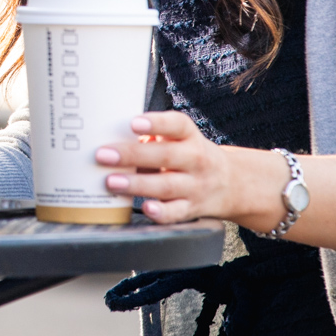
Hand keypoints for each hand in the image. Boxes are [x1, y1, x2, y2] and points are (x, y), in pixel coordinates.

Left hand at [94, 111, 286, 228]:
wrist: (232, 184)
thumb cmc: (190, 155)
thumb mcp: (179, 139)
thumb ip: (151, 137)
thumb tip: (116, 139)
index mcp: (190, 137)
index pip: (177, 125)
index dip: (156, 123)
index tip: (134, 123)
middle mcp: (196, 160)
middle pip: (165, 156)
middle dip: (132, 155)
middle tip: (103, 154)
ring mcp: (195, 186)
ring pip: (167, 185)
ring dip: (137, 184)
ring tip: (112, 182)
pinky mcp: (192, 209)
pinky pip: (177, 212)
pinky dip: (161, 213)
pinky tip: (146, 208)